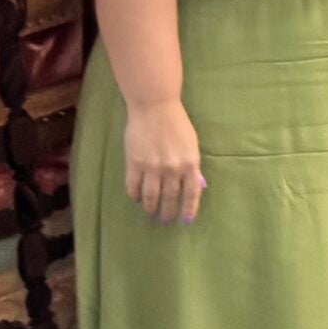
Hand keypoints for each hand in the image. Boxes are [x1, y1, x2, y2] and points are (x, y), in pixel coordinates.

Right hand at [123, 99, 203, 223]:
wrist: (155, 108)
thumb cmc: (177, 124)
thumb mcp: (192, 145)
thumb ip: (191, 165)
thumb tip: (194, 185)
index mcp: (190, 163)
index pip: (191, 193)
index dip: (188, 209)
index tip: (185, 221)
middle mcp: (173, 168)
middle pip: (170, 197)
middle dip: (168, 212)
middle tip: (165, 219)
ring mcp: (152, 167)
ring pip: (151, 196)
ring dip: (150, 207)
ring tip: (150, 213)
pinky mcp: (134, 163)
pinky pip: (133, 186)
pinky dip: (135, 195)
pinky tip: (136, 199)